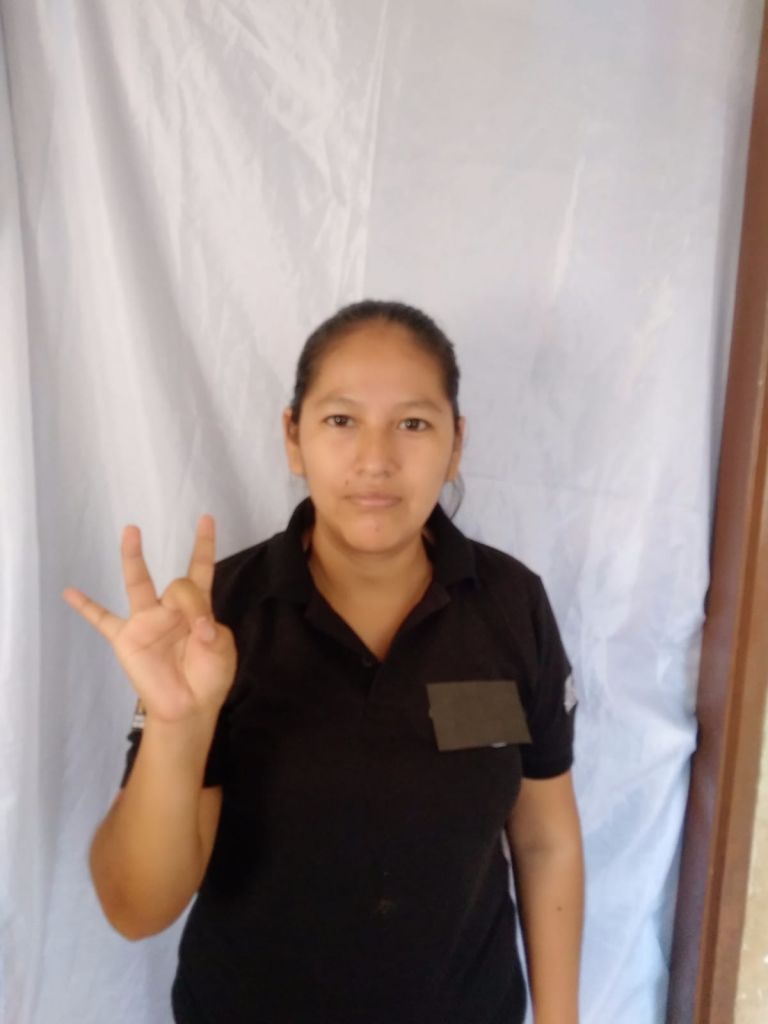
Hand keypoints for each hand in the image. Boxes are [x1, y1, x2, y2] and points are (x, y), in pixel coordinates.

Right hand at [62, 515, 236, 724]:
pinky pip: (103, 620)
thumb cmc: (209, 676)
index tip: (206, 519)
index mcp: (197, 608)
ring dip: (134, 558)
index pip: (200, 570)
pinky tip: (69, 593)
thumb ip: (210, 628)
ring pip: (138, 584)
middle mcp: (169, 608)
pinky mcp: (127, 639)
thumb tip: (197, 624)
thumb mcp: (221, 648)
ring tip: (131, 532)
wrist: (189, 708)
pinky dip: (86, 607)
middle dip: (189, 597)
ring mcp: (146, 621)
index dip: (204, 545)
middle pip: (179, 585)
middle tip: (195, 622)